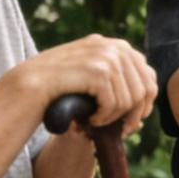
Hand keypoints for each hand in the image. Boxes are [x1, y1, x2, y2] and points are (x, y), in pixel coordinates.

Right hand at [24, 35, 156, 134]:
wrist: (30, 84)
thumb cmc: (61, 84)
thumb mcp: (91, 73)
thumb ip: (115, 77)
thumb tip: (146, 101)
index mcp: (117, 46)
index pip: (148, 75)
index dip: (145, 101)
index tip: (134, 120)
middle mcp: (116, 47)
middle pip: (145, 88)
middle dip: (136, 114)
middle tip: (124, 131)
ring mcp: (108, 56)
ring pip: (131, 99)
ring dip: (116, 118)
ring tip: (98, 122)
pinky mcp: (99, 70)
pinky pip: (115, 103)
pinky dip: (105, 118)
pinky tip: (91, 119)